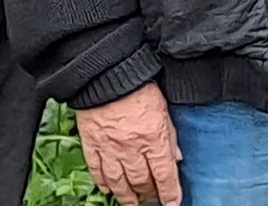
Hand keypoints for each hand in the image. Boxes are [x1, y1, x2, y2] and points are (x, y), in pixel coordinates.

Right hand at [75, 83, 180, 205]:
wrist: (106, 75)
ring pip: (118, 182)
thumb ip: (170, 136)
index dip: (170, 193)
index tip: (172, 204)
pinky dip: (102, 183)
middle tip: (152, 200)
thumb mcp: (164, 110)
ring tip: (132, 203)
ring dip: (126, 197)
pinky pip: (97, 170)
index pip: (165, 175)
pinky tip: (107, 190)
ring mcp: (110, 149)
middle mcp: (132, 148)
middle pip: (141, 182)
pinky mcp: (92, 145)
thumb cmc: (138, 87)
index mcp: (153, 139)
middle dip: (149, 195)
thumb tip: (175, 158)